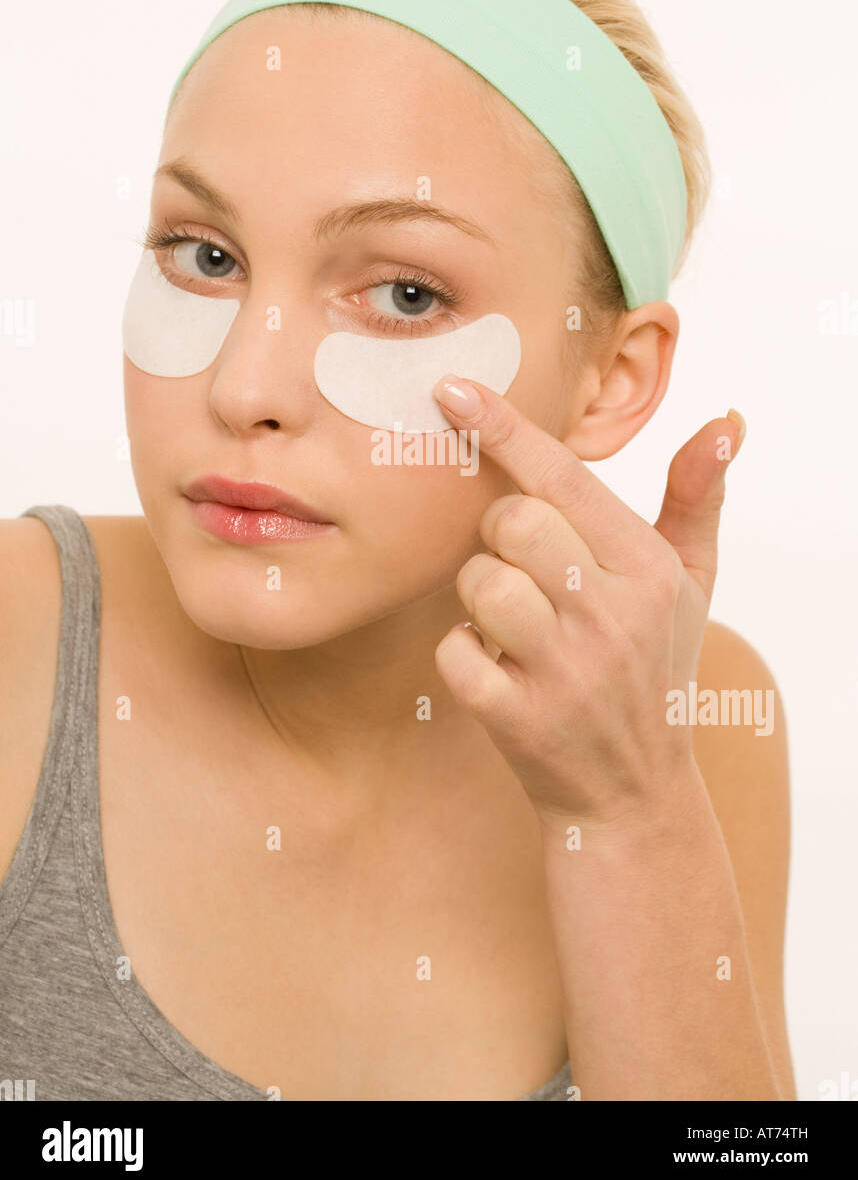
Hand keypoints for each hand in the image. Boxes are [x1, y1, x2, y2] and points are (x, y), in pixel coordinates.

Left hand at [431, 374, 745, 830]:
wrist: (633, 791)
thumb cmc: (654, 667)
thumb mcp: (690, 583)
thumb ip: (696, 498)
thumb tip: (726, 421)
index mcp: (646, 568)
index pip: (563, 477)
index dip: (503, 428)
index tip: (453, 388)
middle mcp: (610, 614)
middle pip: (509, 523)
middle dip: (500, 538)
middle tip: (524, 569)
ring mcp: (564, 670)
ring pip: (477, 583)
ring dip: (480, 597)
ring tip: (513, 622)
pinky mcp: (517, 717)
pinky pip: (452, 650)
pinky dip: (462, 654)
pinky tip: (496, 667)